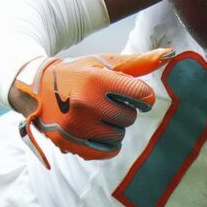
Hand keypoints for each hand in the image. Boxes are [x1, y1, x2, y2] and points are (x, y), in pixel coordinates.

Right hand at [14, 49, 171, 166]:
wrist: (36, 89)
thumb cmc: (79, 73)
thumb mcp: (104, 63)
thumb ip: (138, 62)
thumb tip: (170, 54)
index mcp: (96, 80)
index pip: (141, 95)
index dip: (143, 96)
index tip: (135, 95)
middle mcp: (85, 104)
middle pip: (130, 117)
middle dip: (123, 110)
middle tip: (105, 102)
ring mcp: (76, 127)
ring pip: (119, 135)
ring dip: (114, 126)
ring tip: (96, 114)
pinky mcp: (70, 144)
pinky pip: (107, 152)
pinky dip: (107, 144)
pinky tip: (96, 130)